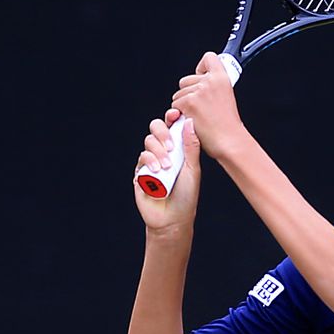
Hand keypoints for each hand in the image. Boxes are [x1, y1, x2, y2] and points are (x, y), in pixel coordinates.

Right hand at [133, 110, 199, 230]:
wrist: (173, 218)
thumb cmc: (186, 195)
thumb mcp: (192, 169)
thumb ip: (190, 146)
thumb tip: (189, 121)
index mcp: (177, 148)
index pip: (171, 126)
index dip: (171, 117)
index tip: (174, 115)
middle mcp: (163, 151)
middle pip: (156, 128)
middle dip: (162, 132)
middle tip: (171, 147)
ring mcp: (150, 160)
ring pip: (148, 141)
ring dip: (158, 151)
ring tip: (166, 167)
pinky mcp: (140, 171)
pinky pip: (141, 157)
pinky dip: (149, 160)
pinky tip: (157, 171)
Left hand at [171, 52, 245, 160]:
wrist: (230, 143)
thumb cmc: (229, 127)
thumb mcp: (227, 99)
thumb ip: (214, 87)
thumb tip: (201, 84)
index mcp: (222, 78)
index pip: (209, 58)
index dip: (202, 68)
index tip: (202, 77)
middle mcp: (210, 82)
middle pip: (186, 79)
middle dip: (188, 93)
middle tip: (200, 108)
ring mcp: (198, 92)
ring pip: (178, 94)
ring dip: (183, 106)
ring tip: (198, 117)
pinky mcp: (189, 104)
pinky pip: (175, 106)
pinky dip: (180, 115)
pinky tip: (192, 121)